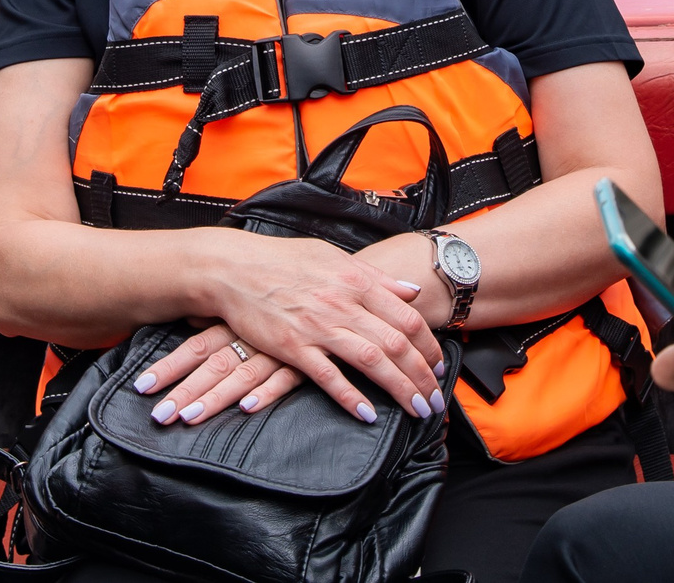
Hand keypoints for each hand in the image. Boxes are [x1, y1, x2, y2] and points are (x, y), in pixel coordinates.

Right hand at [134, 234, 444, 426]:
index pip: (407, 318)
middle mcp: (343, 303)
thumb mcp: (334, 257)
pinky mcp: (292, 346)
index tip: (439, 366)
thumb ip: (375, 277)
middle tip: (435, 400)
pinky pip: (328, 377)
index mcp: (356, 280)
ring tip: (417, 410)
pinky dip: (351, 397)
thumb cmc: (284, 260)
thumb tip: (411, 291)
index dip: (429, 346)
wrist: (234, 268)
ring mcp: (318, 326)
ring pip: (372, 361)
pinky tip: (368, 414)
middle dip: (422, 376)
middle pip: (396, 344)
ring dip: (400, 389)